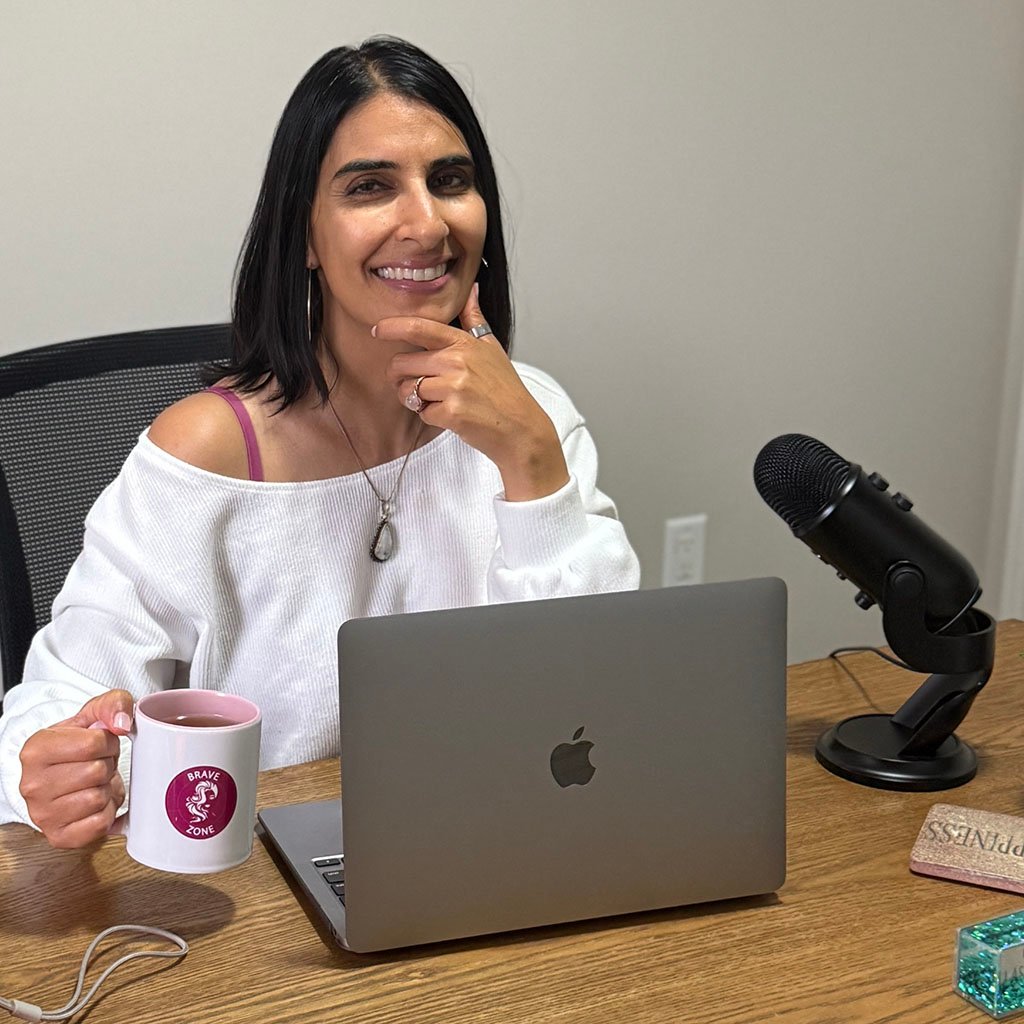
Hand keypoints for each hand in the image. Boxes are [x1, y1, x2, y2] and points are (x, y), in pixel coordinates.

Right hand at [19, 689, 133, 848]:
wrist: (62, 773)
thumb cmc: (78, 744)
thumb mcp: (94, 713)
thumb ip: (114, 704)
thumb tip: (122, 723)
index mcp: (36, 750)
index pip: (94, 744)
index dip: (108, 742)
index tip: (98, 745)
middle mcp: (33, 784)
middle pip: (97, 772)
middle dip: (107, 765)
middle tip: (96, 765)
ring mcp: (43, 814)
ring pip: (98, 798)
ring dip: (106, 789)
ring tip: (93, 783)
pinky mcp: (59, 836)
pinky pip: (100, 824)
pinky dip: (106, 812)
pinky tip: (95, 803)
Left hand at [379, 285, 569, 500]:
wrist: (521, 426)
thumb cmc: (505, 389)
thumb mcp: (492, 348)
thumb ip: (474, 319)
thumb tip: (471, 289)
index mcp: (463, 343)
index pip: (419, 328)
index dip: (393, 327)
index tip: (377, 329)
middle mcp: (457, 361)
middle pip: (402, 364)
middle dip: (401, 377)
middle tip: (415, 385)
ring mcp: (454, 387)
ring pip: (408, 390)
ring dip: (415, 400)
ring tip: (437, 401)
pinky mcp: (452, 412)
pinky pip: (422, 413)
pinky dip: (432, 417)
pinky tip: (451, 416)